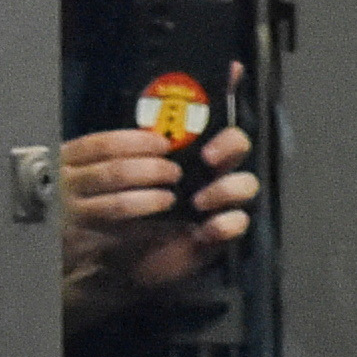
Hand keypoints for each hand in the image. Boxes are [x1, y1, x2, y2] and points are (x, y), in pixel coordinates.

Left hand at [57, 109, 256, 318]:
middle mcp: (207, 170)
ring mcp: (217, 201)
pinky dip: (227, 223)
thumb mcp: (116, 164)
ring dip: (228, 188)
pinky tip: (209, 226)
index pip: (215, 117)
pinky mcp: (217, 232)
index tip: (217, 108)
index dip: (226, 104)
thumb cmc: (118, 205)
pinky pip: (236, 223)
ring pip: (245, 184)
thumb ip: (131, 135)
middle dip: (230, 147)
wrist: (111, 254)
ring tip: (199, 201)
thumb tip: (142, 101)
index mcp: (184, 148)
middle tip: (208, 159)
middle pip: (238, 147)